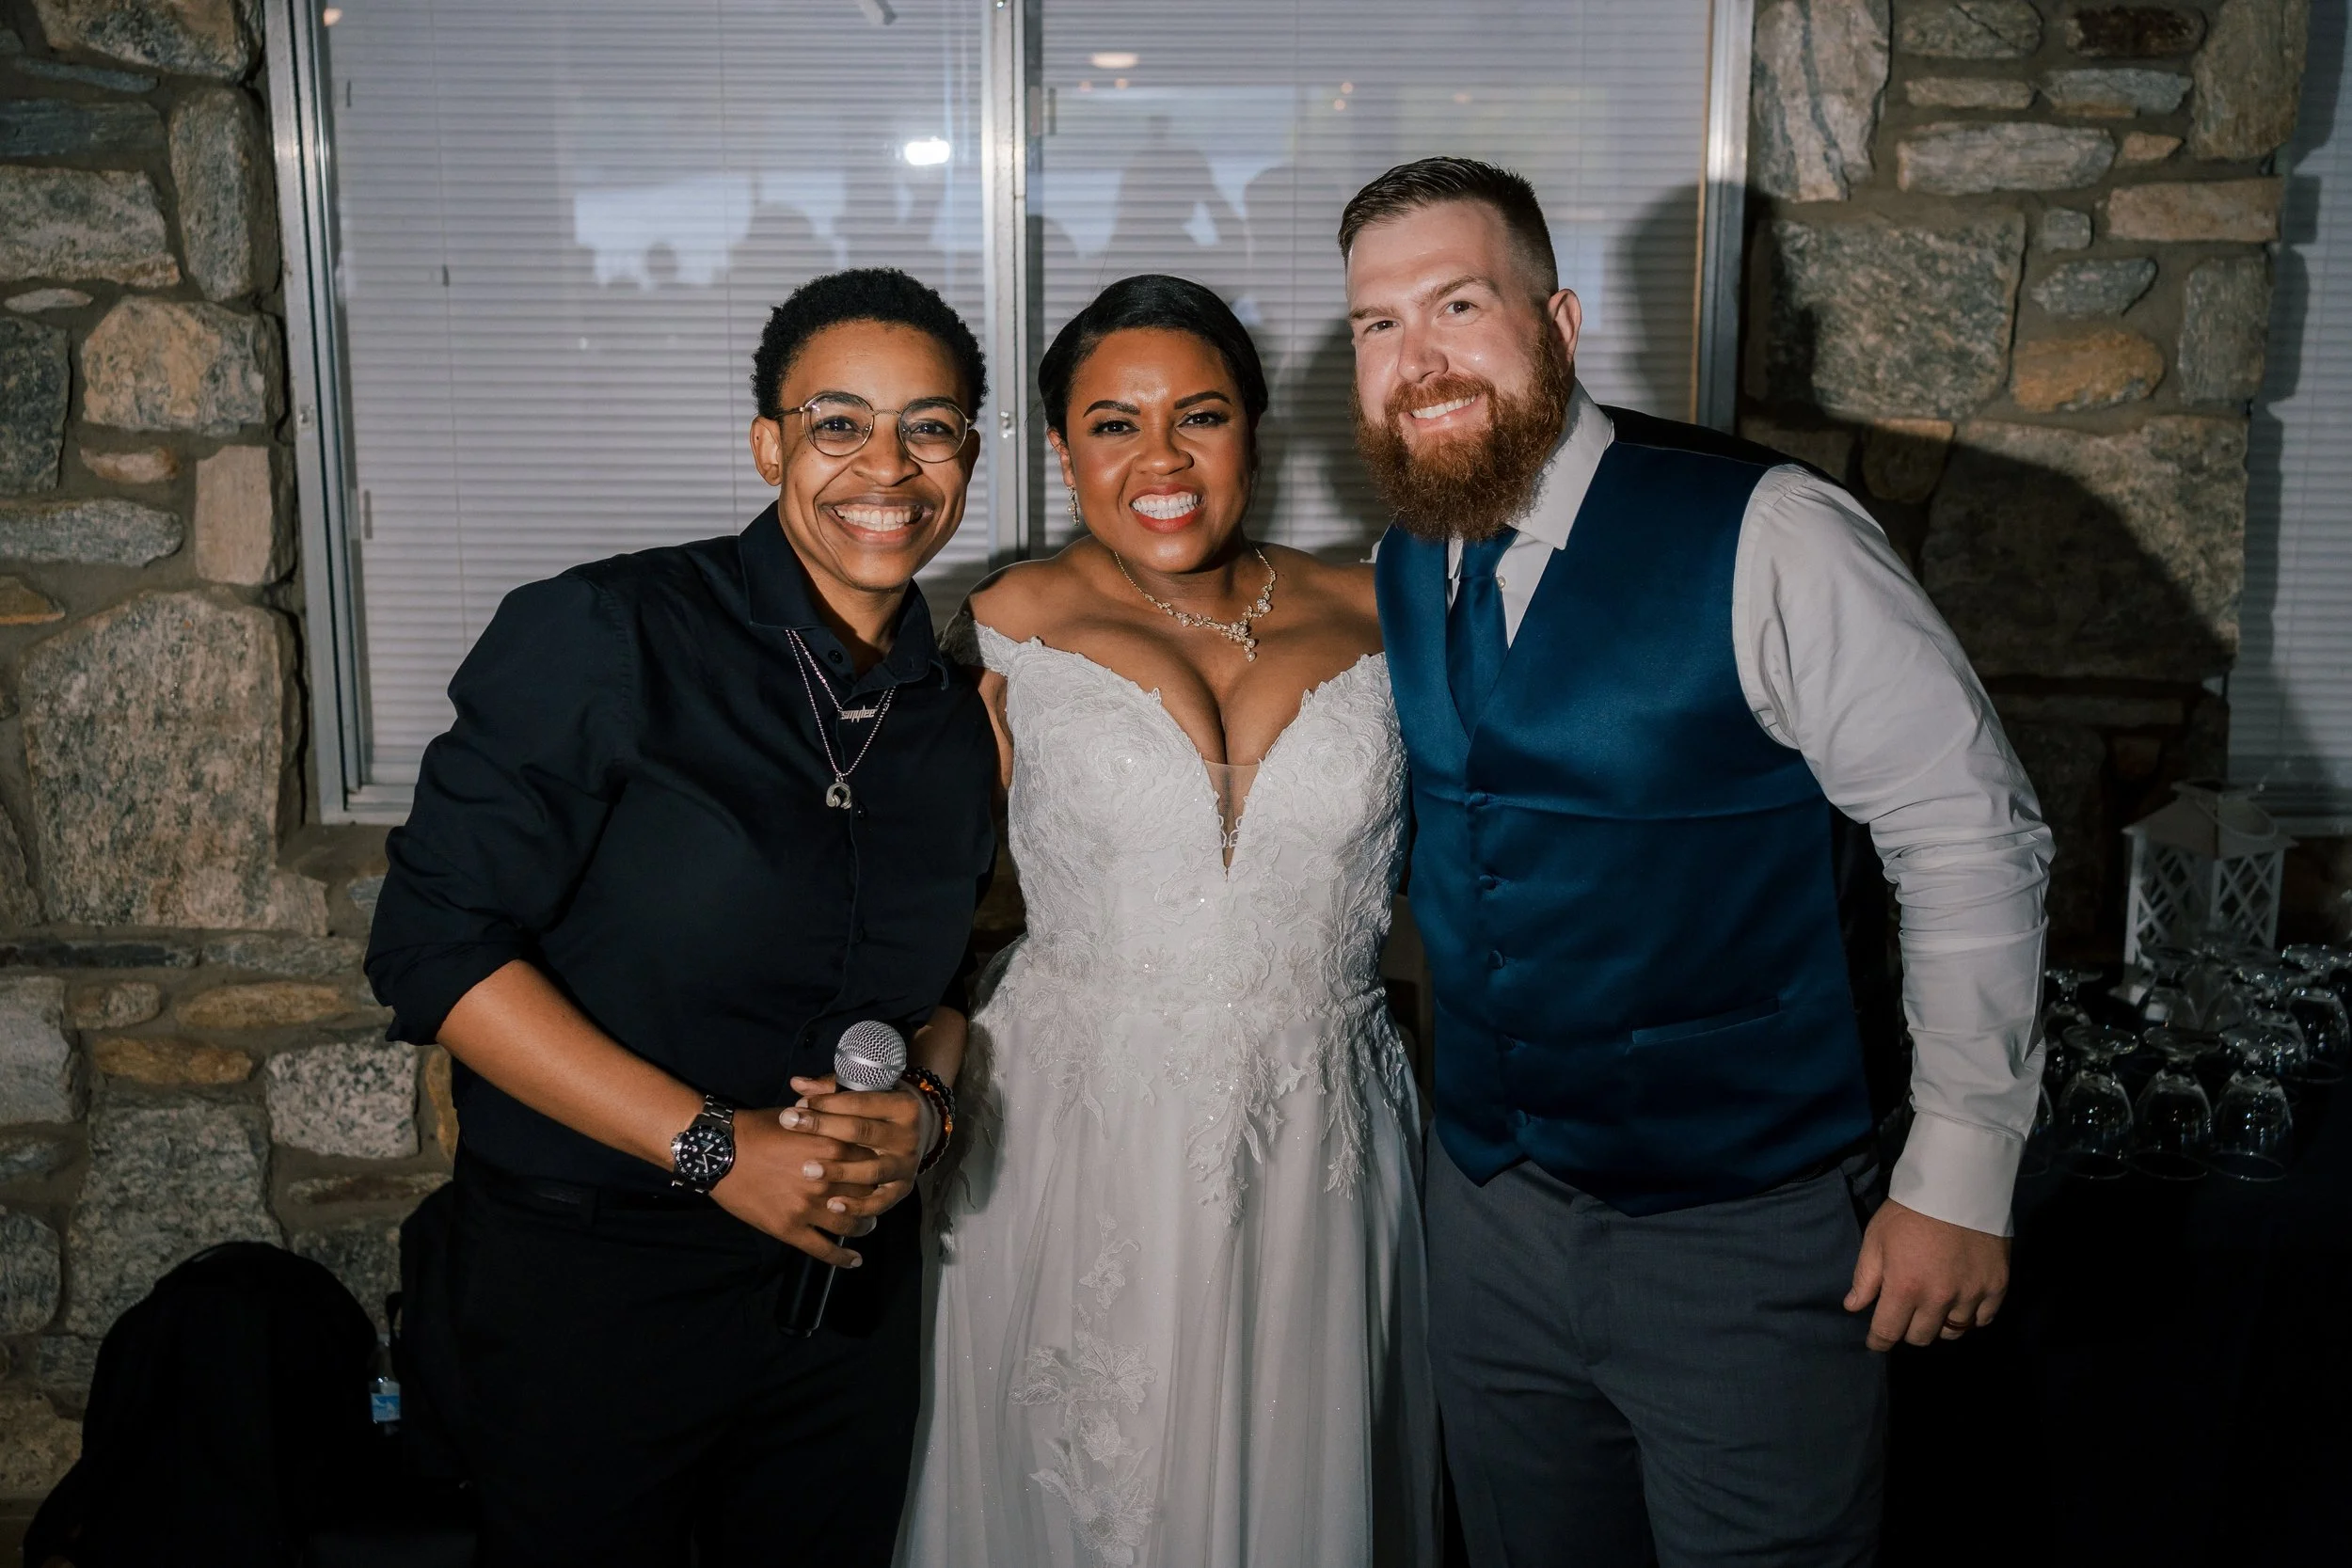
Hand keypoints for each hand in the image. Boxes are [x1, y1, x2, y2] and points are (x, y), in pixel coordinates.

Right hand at [709, 1103, 881, 1267]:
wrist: (719, 1152)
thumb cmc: (756, 1128)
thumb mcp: (798, 1117)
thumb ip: (827, 1121)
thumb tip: (844, 1116)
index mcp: (831, 1147)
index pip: (871, 1161)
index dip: (877, 1166)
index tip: (878, 1170)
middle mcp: (825, 1180)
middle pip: (867, 1194)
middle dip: (875, 1197)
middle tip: (876, 1199)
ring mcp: (807, 1207)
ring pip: (850, 1224)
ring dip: (864, 1226)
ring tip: (867, 1225)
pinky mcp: (789, 1229)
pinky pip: (823, 1249)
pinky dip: (842, 1258)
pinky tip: (854, 1261)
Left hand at [778, 1072, 925, 1221]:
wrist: (923, 1129)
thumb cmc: (884, 1107)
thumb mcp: (868, 1091)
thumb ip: (833, 1088)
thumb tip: (797, 1084)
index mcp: (903, 1106)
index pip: (860, 1103)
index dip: (827, 1104)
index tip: (798, 1105)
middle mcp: (907, 1135)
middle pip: (862, 1132)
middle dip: (823, 1127)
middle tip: (790, 1124)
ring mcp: (906, 1164)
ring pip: (871, 1169)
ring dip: (838, 1171)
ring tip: (807, 1169)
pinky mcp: (903, 1188)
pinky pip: (880, 1201)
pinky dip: (857, 1206)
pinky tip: (832, 1205)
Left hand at [1844, 1198, 2009, 1350]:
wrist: (1958, 1186)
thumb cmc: (1909, 1211)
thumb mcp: (1876, 1239)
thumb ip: (1865, 1278)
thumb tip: (1853, 1307)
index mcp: (1904, 1287)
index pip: (1888, 1332)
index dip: (1878, 1341)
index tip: (1876, 1341)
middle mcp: (1939, 1298)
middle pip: (1921, 1337)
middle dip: (1908, 1330)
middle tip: (1906, 1315)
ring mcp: (1971, 1295)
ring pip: (1953, 1332)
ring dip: (1939, 1324)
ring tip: (1934, 1308)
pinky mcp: (1996, 1287)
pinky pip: (1983, 1320)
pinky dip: (1970, 1317)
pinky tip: (1961, 1303)